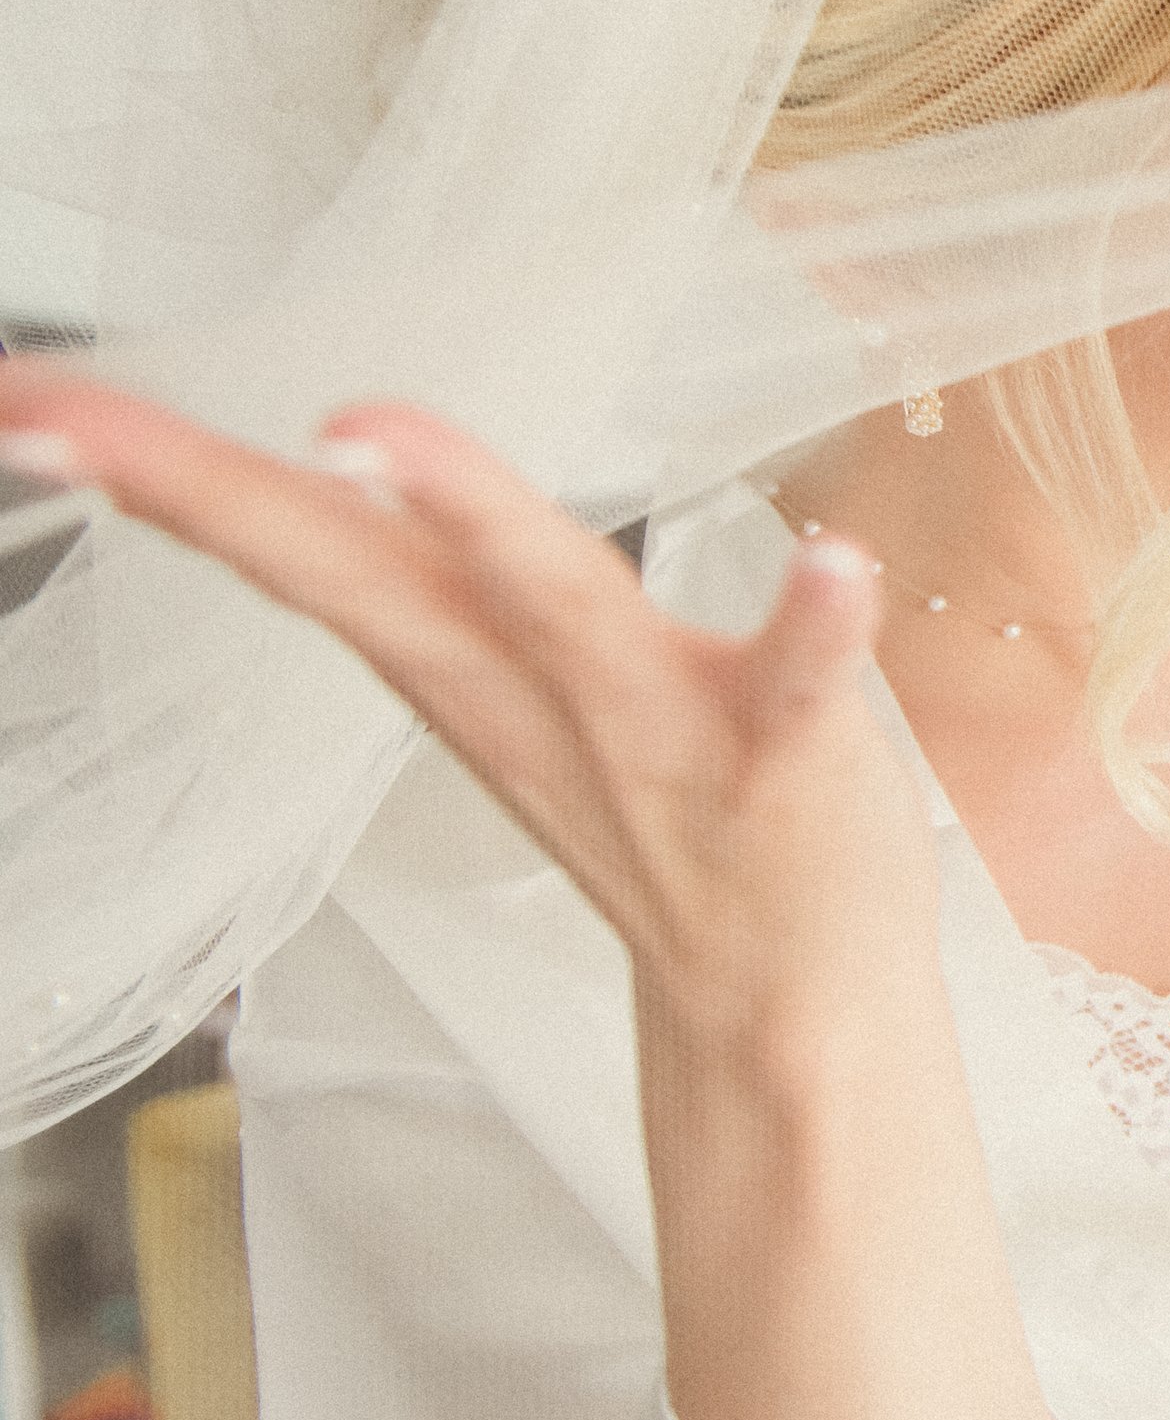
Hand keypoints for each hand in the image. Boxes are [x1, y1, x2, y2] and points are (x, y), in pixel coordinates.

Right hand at [0, 371, 939, 1050]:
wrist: (790, 1021)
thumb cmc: (672, 820)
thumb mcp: (522, 692)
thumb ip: (442, 579)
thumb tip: (345, 467)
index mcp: (471, 665)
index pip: (301, 549)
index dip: (163, 474)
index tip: (25, 399)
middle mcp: (539, 695)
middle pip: (363, 573)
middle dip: (221, 491)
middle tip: (72, 418)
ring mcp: (662, 735)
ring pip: (554, 611)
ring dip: (471, 519)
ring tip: (371, 428)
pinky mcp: (787, 766)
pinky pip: (797, 689)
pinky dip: (818, 626)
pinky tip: (838, 562)